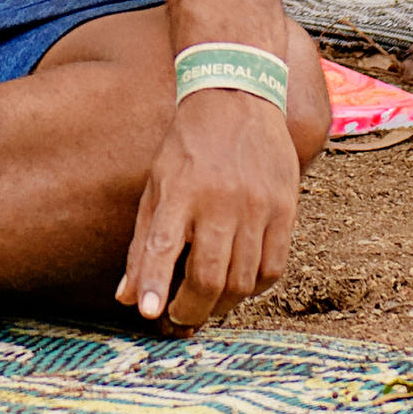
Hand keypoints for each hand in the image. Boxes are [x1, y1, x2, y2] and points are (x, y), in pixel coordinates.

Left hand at [115, 85, 303, 331]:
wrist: (238, 97)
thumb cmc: (189, 146)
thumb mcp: (157, 185)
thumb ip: (143, 244)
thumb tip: (127, 297)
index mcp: (180, 191)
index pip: (162, 246)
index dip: (154, 284)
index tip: (150, 314)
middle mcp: (219, 201)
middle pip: (209, 277)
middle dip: (192, 309)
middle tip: (180, 316)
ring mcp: (257, 206)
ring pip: (243, 281)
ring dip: (222, 304)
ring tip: (208, 303)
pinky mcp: (285, 209)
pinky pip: (273, 269)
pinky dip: (254, 288)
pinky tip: (240, 284)